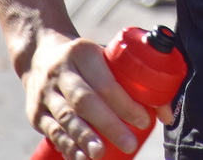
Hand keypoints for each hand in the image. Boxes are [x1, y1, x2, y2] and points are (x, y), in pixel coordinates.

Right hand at [23, 31, 172, 159]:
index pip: (106, 81)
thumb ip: (135, 82)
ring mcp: (46, 93)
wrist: (39, 55)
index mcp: (83, 53)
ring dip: (84, 139)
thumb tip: (167, 115)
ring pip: (66, 118)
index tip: (144, 121)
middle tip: (129, 143)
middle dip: (108, 125)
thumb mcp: (106, 58)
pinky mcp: (36, 112)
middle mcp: (61, 72)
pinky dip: (68, 147)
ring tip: (100, 155)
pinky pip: (52, 132)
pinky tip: (81, 158)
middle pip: (85, 101)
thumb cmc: (86, 61)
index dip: (125, 103)